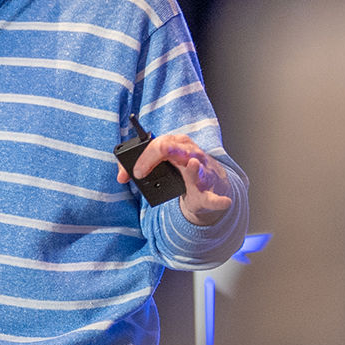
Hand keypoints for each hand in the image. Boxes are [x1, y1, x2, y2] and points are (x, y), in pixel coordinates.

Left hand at [116, 134, 233, 226]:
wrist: (209, 184)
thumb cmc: (182, 170)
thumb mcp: (162, 165)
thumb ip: (139, 168)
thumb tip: (121, 176)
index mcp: (177, 145)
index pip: (157, 143)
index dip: (142, 157)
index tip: (133, 173)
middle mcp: (190, 154)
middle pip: (171, 148)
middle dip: (153, 157)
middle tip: (139, 173)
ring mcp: (202, 171)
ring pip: (198, 166)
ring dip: (195, 168)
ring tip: (193, 165)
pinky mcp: (209, 191)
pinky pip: (215, 196)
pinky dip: (219, 199)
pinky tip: (223, 201)